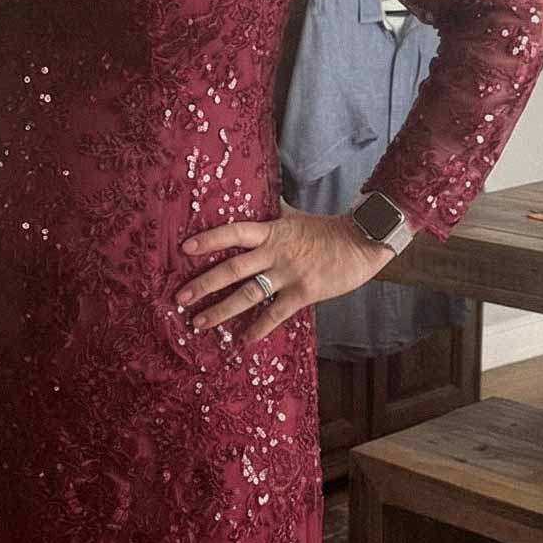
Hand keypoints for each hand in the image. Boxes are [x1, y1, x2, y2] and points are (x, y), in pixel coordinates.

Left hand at [176, 201, 395, 346]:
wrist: (363, 241)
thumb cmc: (328, 230)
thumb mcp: (295, 217)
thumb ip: (273, 216)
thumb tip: (257, 200)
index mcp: (272, 231)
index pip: (234, 232)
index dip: (209, 239)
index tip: (185, 249)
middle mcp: (275, 252)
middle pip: (233, 268)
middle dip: (204, 284)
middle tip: (180, 298)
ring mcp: (289, 274)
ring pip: (248, 294)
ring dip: (221, 311)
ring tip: (199, 323)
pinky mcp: (303, 293)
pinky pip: (275, 314)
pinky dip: (258, 329)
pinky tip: (242, 342)